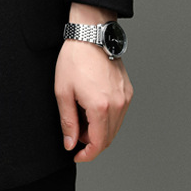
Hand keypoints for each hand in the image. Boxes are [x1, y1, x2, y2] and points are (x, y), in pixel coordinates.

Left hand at [54, 3, 133, 162]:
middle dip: (91, 142)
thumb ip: (68, 122)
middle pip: (108, 137)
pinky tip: (92, 107)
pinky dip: (107, 117)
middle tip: (75, 134)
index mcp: (101, 107)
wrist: (90, 35)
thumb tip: (71, 144)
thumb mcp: (63, 92)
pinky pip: (120, 113)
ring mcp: (125, 97)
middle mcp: (118, 104)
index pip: (99, 143)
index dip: (87, 154)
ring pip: (115, 126)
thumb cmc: (74, 60)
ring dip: (100, 130)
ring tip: (82, 117)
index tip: (77, 155)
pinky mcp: (128, 90)